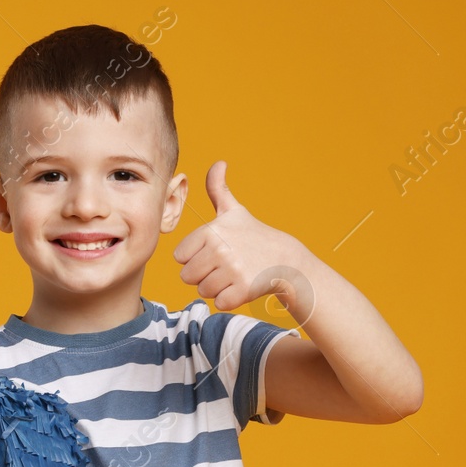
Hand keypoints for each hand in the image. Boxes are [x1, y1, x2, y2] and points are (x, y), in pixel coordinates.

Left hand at [172, 160, 309, 312]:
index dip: (195, 257)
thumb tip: (219, 163)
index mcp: (210, 231)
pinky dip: (229, 299)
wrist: (285, 259)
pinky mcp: (242, 290)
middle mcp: (219, 249)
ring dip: (216, 288)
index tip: (215, 252)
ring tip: (234, 275)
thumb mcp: (234, 211)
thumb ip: (218, 189)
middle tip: (225, 266)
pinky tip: (242, 286)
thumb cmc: (253, 236)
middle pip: (187, 276)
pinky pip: (219, 303)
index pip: (180, 257)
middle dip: (203, 275)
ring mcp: (231, 270)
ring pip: (202, 291)